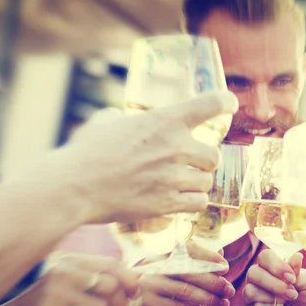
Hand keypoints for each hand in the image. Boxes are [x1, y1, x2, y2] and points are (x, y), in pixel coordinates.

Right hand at [5, 253, 139, 305]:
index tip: (135, 292)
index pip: (111, 264)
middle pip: (109, 285)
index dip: (129, 279)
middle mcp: (61, 269)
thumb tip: (136, 280)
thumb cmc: (54, 299)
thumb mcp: (75, 278)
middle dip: (120, 302)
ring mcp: (52, 290)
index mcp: (71, 258)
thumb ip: (100, 275)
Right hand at [64, 91, 237, 223]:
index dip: (224, 102)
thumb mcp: (104, 122)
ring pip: (207, 182)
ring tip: (180, 184)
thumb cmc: (85, 152)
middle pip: (214, 155)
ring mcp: (174, 177)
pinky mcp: (169, 203)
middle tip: (189, 163)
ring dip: (196, 183)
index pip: (210, 103)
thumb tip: (120, 119)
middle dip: (203, 160)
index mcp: (164, 120)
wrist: (75, 186)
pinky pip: (199, 203)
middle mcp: (176, 147)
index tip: (230, 104)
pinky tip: (179, 200)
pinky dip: (192, 202)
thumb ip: (122, 118)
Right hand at [132, 241, 234, 305]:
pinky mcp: (148, 302)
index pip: (188, 248)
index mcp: (165, 256)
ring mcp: (149, 283)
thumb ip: (198, 264)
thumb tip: (221, 251)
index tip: (226, 268)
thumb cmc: (164, 293)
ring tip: (222, 305)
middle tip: (230, 291)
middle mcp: (155, 266)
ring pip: (185, 290)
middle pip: (190, 271)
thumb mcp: (180, 277)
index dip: (209, 256)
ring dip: (207, 299)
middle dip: (213, 282)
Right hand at [243, 250, 305, 305]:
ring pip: (250, 291)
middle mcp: (258, 280)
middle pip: (253, 273)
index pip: (264, 257)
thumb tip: (296, 256)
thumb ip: (298, 271)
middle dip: (274, 284)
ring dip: (272, 298)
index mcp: (271, 268)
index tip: (292, 277)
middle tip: (291, 293)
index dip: (276, 265)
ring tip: (286, 303)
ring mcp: (253, 297)